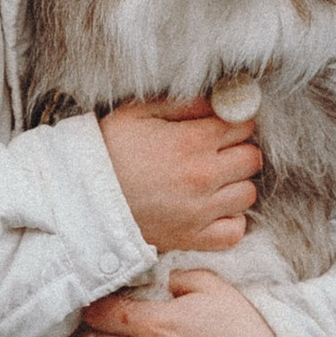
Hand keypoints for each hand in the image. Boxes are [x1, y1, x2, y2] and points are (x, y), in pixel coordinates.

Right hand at [98, 97, 259, 253]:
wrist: (83, 200)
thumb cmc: (108, 151)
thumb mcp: (137, 113)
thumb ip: (182, 102)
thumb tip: (220, 98)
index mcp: (192, 141)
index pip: (243, 125)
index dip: (233, 121)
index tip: (218, 125)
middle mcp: (203, 176)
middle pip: (252, 158)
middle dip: (238, 150)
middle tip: (215, 152)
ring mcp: (201, 211)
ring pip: (248, 194)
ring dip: (235, 185)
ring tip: (212, 181)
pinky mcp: (193, 238)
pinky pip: (235, 230)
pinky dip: (230, 220)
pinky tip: (212, 209)